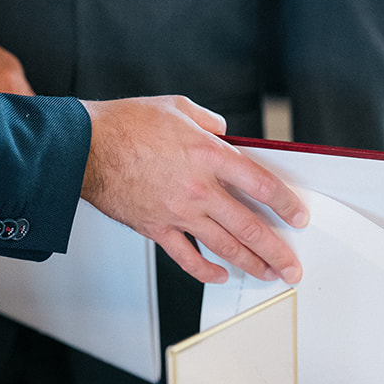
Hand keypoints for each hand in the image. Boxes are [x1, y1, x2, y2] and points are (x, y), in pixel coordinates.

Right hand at [80, 96, 308, 285]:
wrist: (85, 147)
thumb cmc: (125, 126)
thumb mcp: (177, 108)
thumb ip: (207, 120)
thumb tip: (222, 129)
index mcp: (209, 156)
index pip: (262, 184)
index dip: (286, 203)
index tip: (298, 216)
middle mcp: (199, 189)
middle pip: (250, 226)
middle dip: (277, 250)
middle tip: (292, 265)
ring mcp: (179, 213)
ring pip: (225, 247)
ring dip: (251, 264)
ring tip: (269, 275)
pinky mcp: (156, 228)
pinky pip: (187, 257)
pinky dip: (206, 270)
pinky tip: (221, 274)